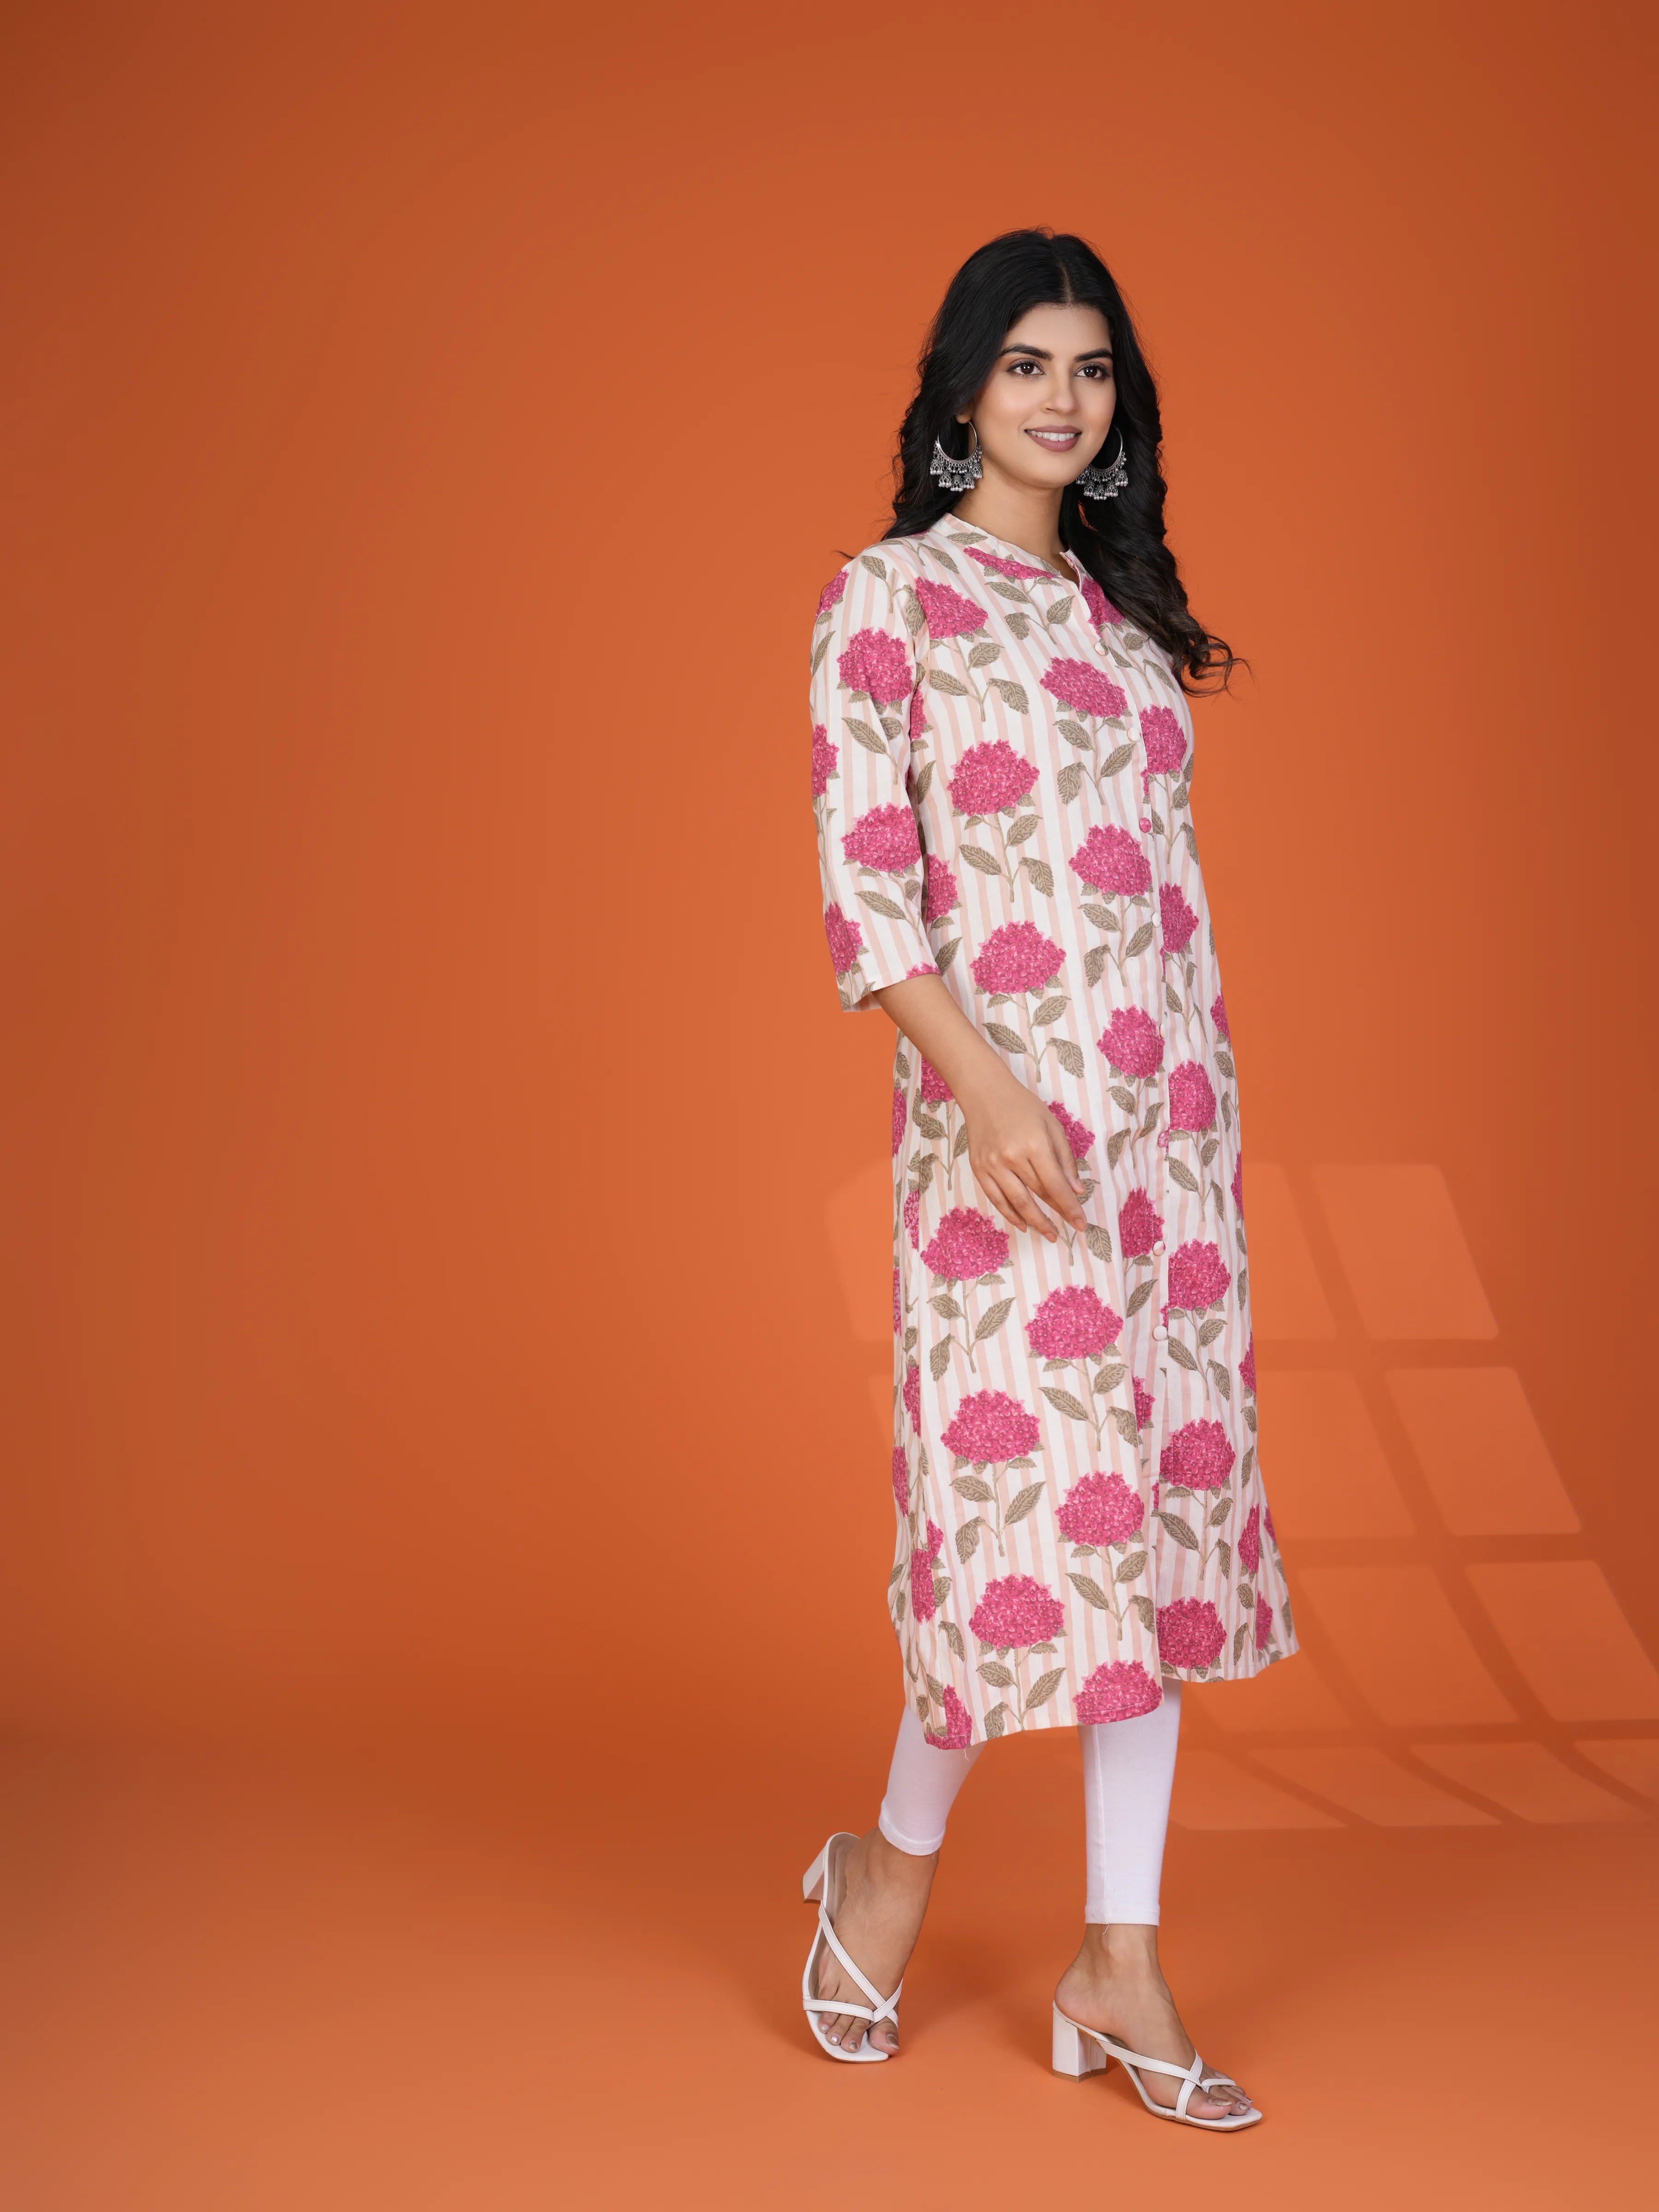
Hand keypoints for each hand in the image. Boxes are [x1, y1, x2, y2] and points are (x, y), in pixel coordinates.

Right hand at [960, 1065, 1087, 1242]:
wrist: (984, 1093)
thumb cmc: (1022, 1106)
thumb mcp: (1051, 1126)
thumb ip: (1064, 1159)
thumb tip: (1076, 1190)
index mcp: (1035, 1145)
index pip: (1056, 1185)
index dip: (1069, 1207)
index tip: (1080, 1224)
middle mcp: (1012, 1158)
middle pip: (1038, 1194)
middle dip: (1056, 1214)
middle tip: (1068, 1230)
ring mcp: (993, 1165)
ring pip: (1017, 1202)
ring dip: (1035, 1222)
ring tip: (1049, 1234)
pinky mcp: (979, 1169)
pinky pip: (996, 1199)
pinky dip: (1010, 1214)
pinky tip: (1023, 1224)